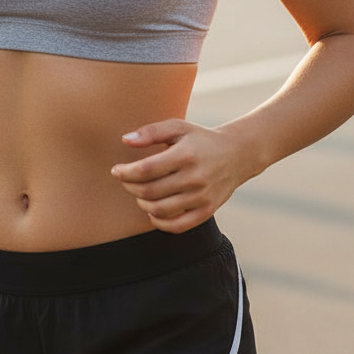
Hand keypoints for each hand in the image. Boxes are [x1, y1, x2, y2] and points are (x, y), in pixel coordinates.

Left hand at [110, 119, 252, 233]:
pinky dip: (159, 222)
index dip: (125, 173)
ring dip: (141, 203)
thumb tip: (125, 140)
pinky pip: (177, 225)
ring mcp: (202, 197)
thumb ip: (151, 132)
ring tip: (138, 193)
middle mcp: (194, 178)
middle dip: (130, 187)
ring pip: (160, 210)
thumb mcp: (178, 127)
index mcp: (185, 155)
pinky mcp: (207, 211)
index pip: (146, 170)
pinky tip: (152, 209)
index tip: (116, 170)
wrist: (237, 154)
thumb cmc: (200, 139)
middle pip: (150, 191)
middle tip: (125, 180)